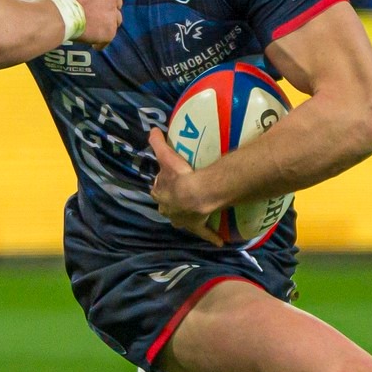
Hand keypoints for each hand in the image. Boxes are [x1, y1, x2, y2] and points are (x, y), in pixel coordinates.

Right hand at [61, 0, 122, 45]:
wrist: (59, 16)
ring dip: (106, 24)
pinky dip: (101, 40)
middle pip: (117, 3)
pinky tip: (92, 41)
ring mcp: (113, 14)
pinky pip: (108, 37)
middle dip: (108, 8)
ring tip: (91, 28)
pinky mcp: (110, 30)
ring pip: (116, 20)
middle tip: (93, 14)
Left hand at [146, 128, 225, 245]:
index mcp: (161, 195)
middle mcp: (169, 210)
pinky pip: (205, 233)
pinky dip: (212, 237)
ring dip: (186, 218)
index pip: (158, 190)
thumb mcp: (166, 156)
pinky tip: (219, 242)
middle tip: (182, 195)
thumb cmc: (180, 175)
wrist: (196, 194)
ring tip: (193, 213)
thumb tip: (153, 129)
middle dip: (172, 203)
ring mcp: (183, 220)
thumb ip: (157, 142)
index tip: (169, 180)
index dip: (162, 186)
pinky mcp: (198, 226)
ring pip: (182, 220)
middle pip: (168, 206)